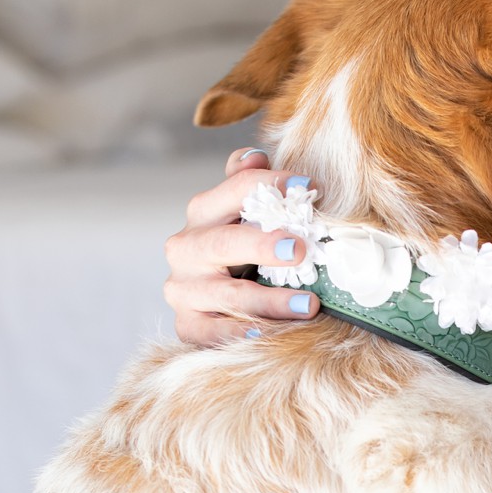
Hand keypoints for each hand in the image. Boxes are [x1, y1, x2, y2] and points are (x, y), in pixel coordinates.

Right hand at [164, 148, 321, 346]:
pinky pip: (213, 335)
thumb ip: (249, 186)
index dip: (271, 184)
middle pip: (224, 242)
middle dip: (262, 245)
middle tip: (300, 250)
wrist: (212, 304)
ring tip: (308, 304)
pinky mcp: (187, 326)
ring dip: (268, 301)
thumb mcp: (245, 217)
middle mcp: (186, 248)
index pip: (236, 189)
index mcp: (203, 213)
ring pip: (225, 295)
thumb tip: (256, 155)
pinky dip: (241, 336)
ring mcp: (183, 289)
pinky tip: (267, 337)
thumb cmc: (241, 252)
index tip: (308, 187)